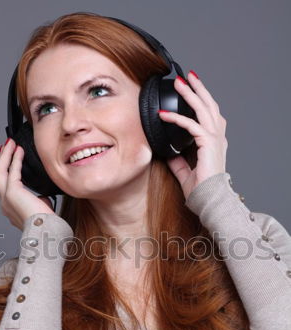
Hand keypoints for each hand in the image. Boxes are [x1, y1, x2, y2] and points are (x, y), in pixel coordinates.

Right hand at [0, 138, 54, 230]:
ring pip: (0, 172)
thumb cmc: (47, 223)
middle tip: (6, 147)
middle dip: (2, 160)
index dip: (7, 171)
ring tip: (11, 144)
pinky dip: (15, 159)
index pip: (5, 186)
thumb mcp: (41, 210)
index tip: (11, 160)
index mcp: (11, 209)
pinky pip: (11, 172)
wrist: (46, 230)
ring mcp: (5, 199)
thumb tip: (42, 196)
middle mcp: (5, 204)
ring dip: (6, 156)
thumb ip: (39, 201)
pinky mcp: (11, 193)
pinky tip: (19, 151)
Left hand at [158, 71, 227, 199]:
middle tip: (188, 76)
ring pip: (204, 109)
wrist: (209, 200)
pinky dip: (177, 118)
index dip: (201, 101)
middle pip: (210, 106)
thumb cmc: (202, 190)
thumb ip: (178, 161)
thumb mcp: (185, 172)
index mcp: (215, 142)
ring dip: (191, 94)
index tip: (191, 90)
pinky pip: (192, 125)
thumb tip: (168, 152)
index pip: (209, 115)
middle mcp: (218, 137)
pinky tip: (164, 114)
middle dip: (199, 89)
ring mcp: (215, 139)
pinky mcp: (208, 144)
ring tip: (180, 82)